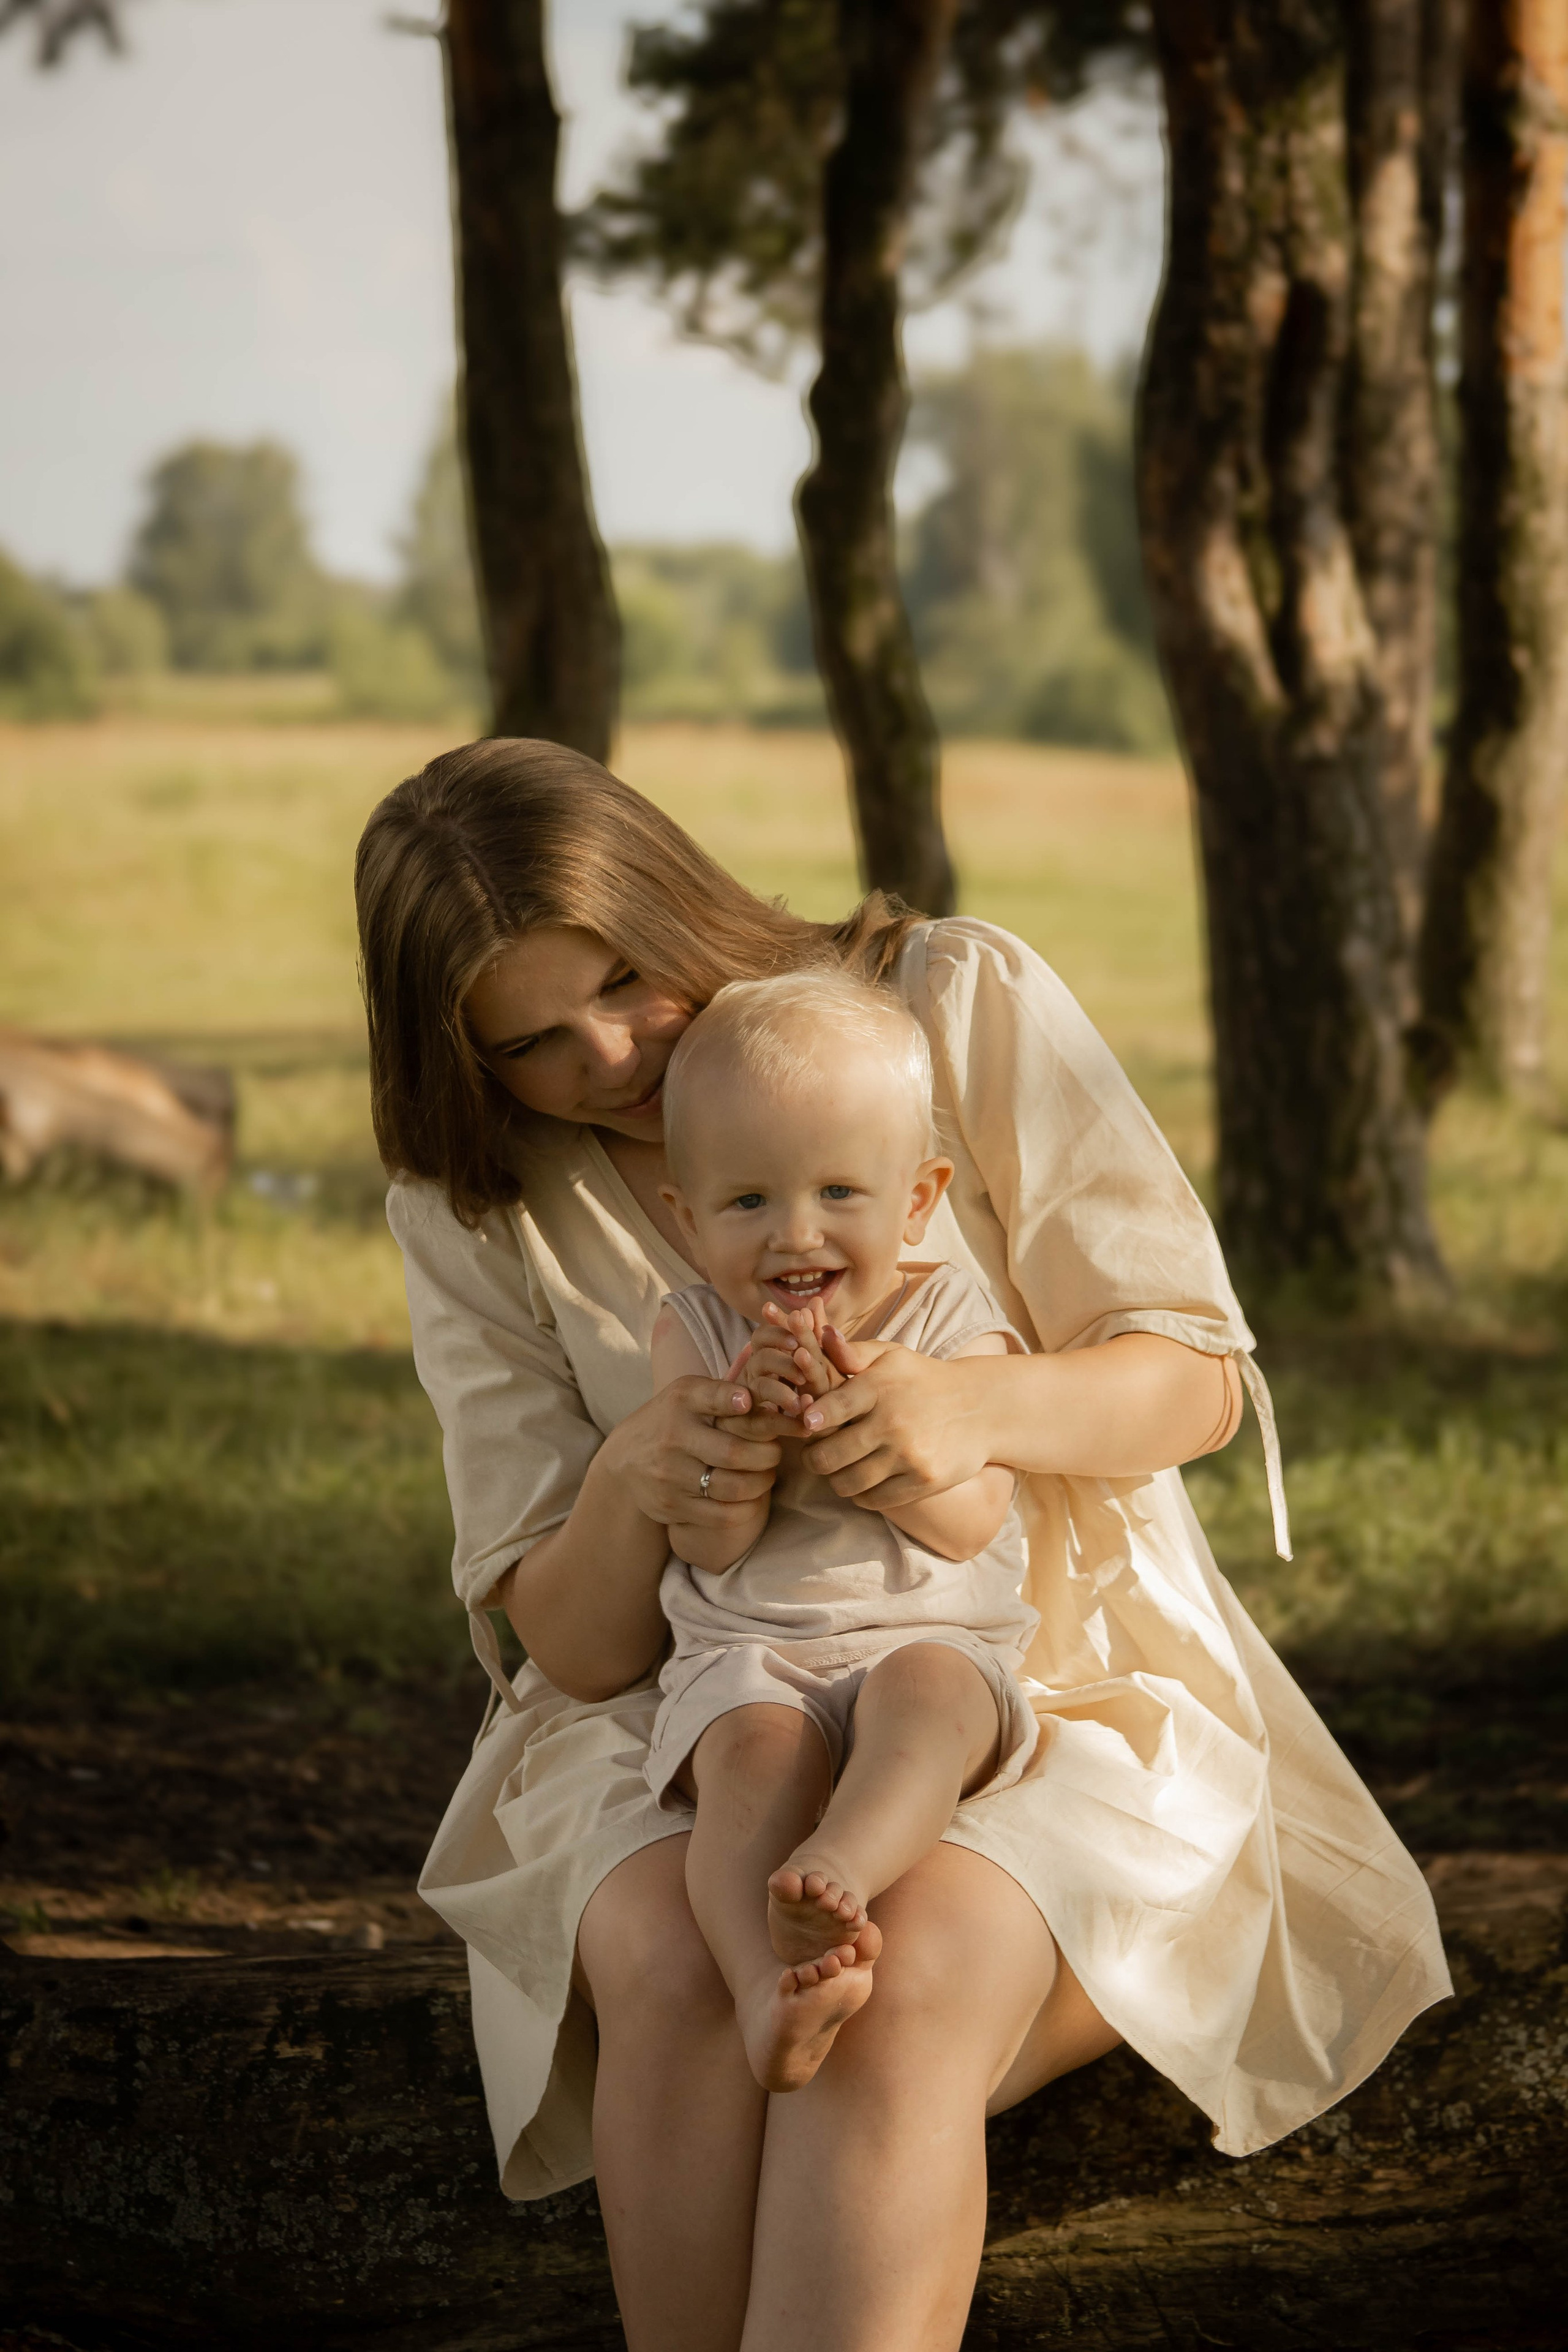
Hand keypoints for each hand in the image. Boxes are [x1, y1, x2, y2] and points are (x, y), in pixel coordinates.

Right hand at [601, 1370, 781, 1535]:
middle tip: (776, 1453)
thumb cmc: (672, 1420)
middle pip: (735, 1452)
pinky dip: (747, 1508)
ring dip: (762, 1482)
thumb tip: (755, 1399)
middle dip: (768, 1454)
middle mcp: (673, 1437)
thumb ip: (723, 1392)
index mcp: (681, 1403)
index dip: (741, 1401)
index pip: (715, 1397)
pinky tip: (750, 1497)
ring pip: (733, 1487)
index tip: (752, 1404)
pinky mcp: (672, 1506)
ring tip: (766, 1474)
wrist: (625, 1459)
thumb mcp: (689, 1395)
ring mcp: (671, 1475)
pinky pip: (723, 1516)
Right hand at [717, 1301, 843, 1436]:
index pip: (763, 1337)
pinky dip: (786, 1424)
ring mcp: (747, 1400)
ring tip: (803, 1402)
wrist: (764, 1426)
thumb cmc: (790, 1385)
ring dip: (782, 1394)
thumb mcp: (803, 1360)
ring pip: (760, 1392)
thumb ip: (807, 1334)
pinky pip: (764, 1423)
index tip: (797, 1340)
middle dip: (783, 1362)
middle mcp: (751, 1374)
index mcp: (762, 1355)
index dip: (778, 1334)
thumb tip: (815, 1302)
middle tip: (803, 1368)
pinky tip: (805, 1428)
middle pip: (761, 1360)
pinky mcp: (749, 1425)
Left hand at [799, 1333, 990, 1506]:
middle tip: (816, 1455)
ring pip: (846, 1483)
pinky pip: (873, 1499)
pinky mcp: (924, 1481)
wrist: (981, 1408)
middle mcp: (893, 1422)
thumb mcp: (892, 1357)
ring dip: (836, 1479)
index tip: (806, 1425)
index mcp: (880, 1387)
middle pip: (828, 1457)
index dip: (810, 1420)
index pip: (830, 1409)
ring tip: (839, 1469)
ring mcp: (909, 1455)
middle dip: (814, 1458)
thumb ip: (853, 1352)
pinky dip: (861, 1494)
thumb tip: (822, 1336)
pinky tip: (864, 1481)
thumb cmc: (923, 1380)